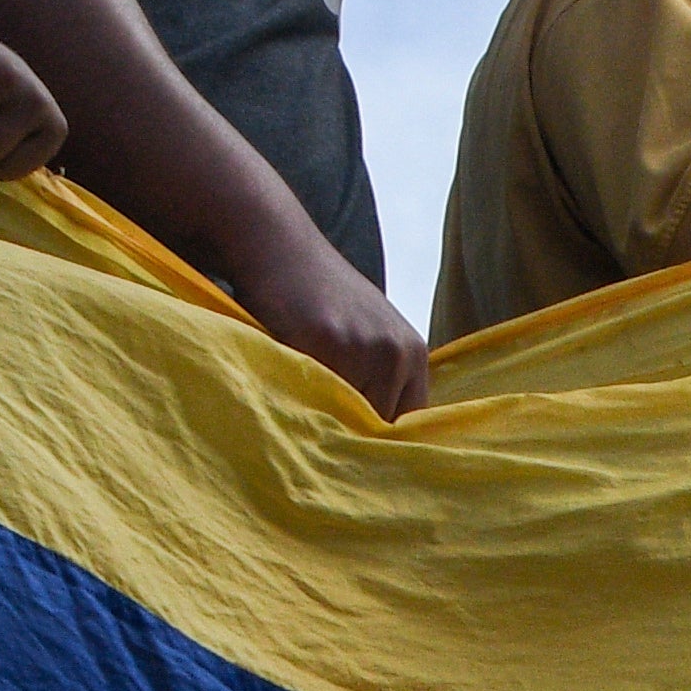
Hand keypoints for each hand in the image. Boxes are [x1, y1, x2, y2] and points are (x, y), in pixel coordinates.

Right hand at [216, 224, 427, 418]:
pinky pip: (310, 392)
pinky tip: (280, 383)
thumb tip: (374, 439)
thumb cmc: (315, 294)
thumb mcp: (365, 332)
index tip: (354, 446)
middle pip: (378, 422)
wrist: (278, 244)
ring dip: (320, 418)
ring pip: (344, 414)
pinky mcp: (322, 342)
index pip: (409, 418)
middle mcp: (396, 352)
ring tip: (296, 402)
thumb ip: (377, 375)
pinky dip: (293, 397)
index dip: (379, 436)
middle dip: (349, 431)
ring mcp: (361, 347)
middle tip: (317, 430)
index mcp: (412, 352)